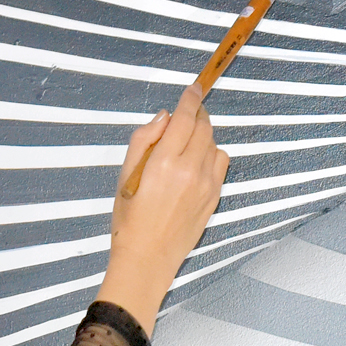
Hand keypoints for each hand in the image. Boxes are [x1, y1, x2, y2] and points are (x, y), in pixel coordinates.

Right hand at [98, 83, 228, 325]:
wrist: (147, 257)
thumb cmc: (129, 218)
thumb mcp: (124, 175)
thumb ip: (143, 140)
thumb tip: (164, 117)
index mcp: (163, 162)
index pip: (185, 118)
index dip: (190, 99)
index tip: (194, 88)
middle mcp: (189, 170)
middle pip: (203, 127)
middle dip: (197, 114)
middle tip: (188, 113)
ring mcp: (206, 184)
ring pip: (214, 143)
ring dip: (204, 135)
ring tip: (187, 143)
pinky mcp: (215, 197)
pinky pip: (221, 163)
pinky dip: (211, 154)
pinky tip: (196, 162)